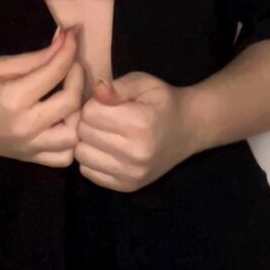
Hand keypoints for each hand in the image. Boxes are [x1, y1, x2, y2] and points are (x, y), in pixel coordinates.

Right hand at [0, 26, 84, 166]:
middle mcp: (23, 127)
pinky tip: (62, 121)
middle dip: (78, 77)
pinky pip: (63, 158)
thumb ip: (37, 57)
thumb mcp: (0, 64)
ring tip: (67, 96)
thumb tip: (66, 39)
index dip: (68, 50)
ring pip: (73, 137)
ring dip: (77, 114)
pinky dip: (70, 141)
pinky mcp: (29, 158)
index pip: (55, 72)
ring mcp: (27, 147)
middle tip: (72, 64)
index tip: (73, 35)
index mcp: (12, 98)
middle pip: (71, 104)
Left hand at [74, 72, 196, 191]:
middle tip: (104, 117)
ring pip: (82, 155)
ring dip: (87, 141)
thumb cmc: (162, 102)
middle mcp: (135, 153)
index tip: (106, 104)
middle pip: (83, 133)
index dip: (94, 103)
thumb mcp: (143, 83)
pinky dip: (92, 159)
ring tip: (103, 133)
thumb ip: (118, 86)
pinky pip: (89, 172)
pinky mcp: (128, 186)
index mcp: (139, 124)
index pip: (89, 113)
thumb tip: (97, 89)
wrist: (188, 129)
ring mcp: (132, 173)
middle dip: (88, 121)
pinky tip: (107, 149)